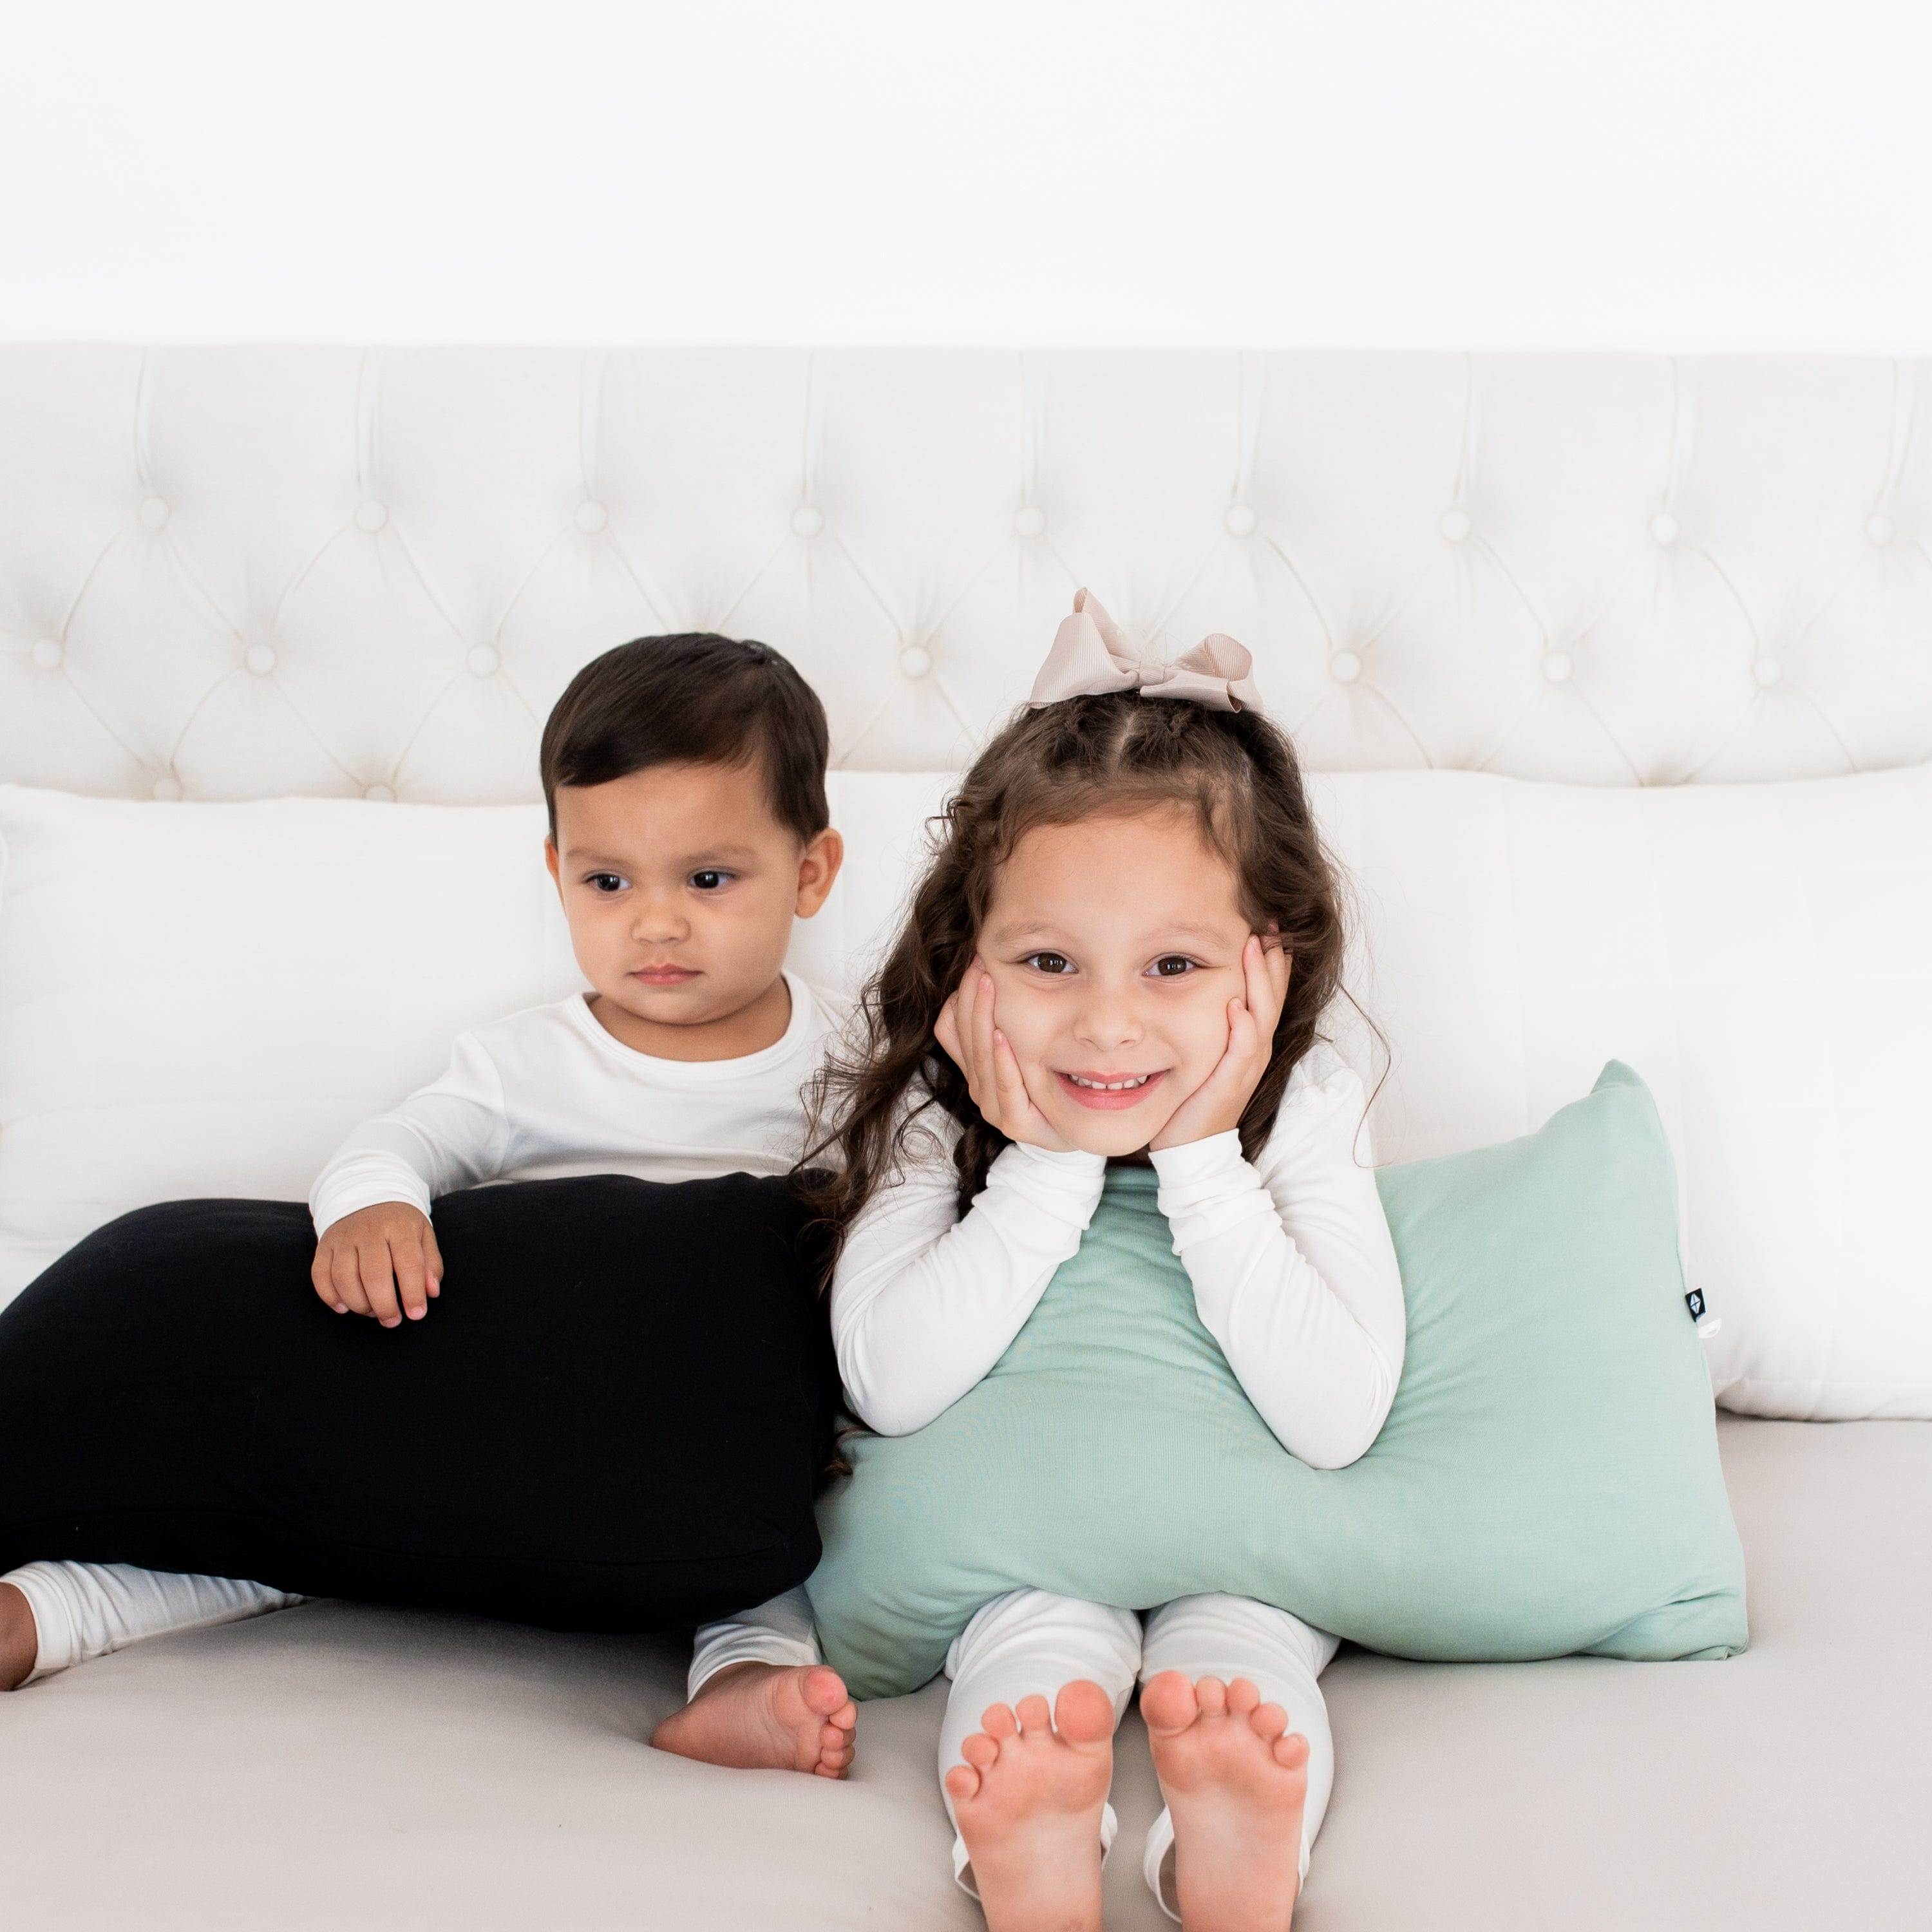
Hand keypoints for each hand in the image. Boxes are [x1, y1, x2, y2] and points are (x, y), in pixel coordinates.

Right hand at [312, 1202, 443, 1326]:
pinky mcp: (324, 1246)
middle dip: (384, 1306)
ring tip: (372, 1312)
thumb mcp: (423, 1235)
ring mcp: (343, 1237)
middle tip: (392, 1321)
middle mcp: (369, 1230)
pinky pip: (320, 1276)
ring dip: (358, 1304)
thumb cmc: (400, 1225)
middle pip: (374, 1274)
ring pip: (344, 1278)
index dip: (413, 1293)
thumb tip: (431, 1293)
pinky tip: (345, 1307)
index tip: (417, 1314)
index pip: (408, 1263)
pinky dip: (330, 1297)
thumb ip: (431, 1264)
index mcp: (399, 1226)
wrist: (367, 1197)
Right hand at [934, 957, 1070, 1150]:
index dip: (960, 997)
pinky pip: (1004, 1085)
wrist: (1079, 1129)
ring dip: (983, 1019)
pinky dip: (1001, 1059)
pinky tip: (1002, 1035)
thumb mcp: (1025, 1048)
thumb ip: (1002, 1023)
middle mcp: (979, 1088)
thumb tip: (993, 980)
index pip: (950, 1028)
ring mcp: (994, 1108)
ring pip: (980, 1058)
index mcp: (975, 1069)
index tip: (976, 964)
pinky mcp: (1014, 1124)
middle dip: (972, 998)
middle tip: (981, 965)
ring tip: (988, 988)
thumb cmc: (1053, 1085)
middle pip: (964, 1037)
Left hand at [1149, 935, 1291, 1150]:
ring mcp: (1244, 1068)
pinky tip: (1236, 1005)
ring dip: (1260, 982)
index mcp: (1251, 1041)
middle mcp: (1254, 1051)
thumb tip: (1209, 987)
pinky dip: (1241, 1029)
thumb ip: (1213, 1023)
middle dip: (1272, 960)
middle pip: (1273, 997)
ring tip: (1257, 949)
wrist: (1190, 1148)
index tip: (1269, 924)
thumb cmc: (1195, 1097)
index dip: (1272, 960)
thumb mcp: (1207, 1052)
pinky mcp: (1228, 1086)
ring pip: (1261, 1017)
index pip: (1269, 993)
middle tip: (1270, 923)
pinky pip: (1240, 1053)